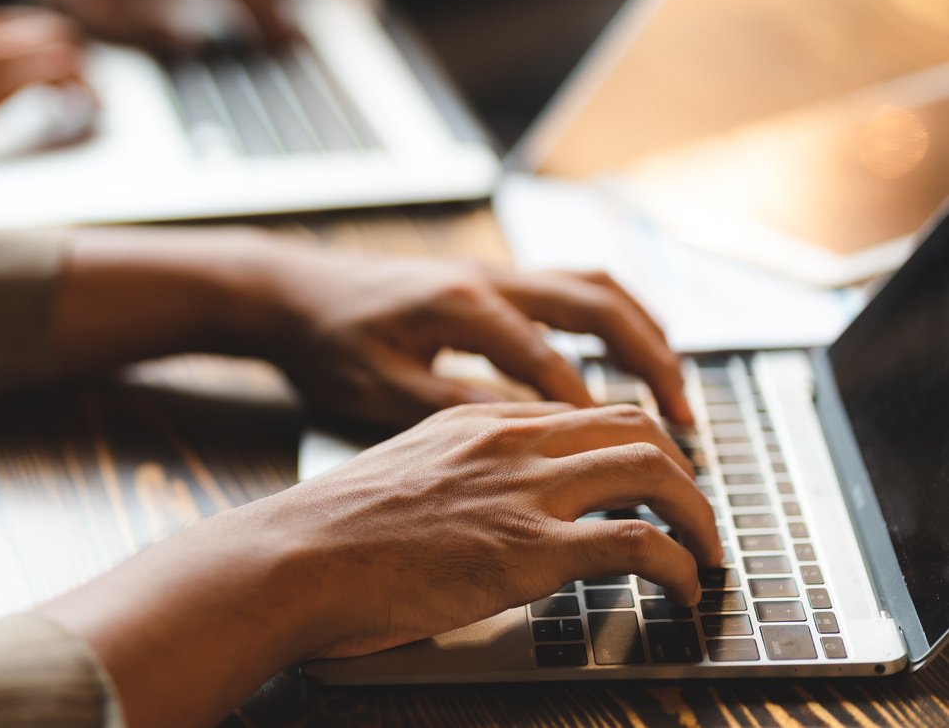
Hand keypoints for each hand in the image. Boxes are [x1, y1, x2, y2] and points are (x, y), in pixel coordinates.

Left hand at [261, 249, 692, 427]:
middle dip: (651, 361)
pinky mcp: (490, 280)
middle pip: (597, 306)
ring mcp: (492, 273)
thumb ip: (449, 408)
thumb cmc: (325, 343)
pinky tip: (623, 360)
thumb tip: (528, 436)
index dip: (595, 418)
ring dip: (643, 333)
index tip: (632, 468)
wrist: (290, 292)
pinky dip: (613, 320)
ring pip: (594, 287)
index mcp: (460, 307)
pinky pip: (572, 288)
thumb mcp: (376, 388)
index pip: (550, 362)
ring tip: (675, 390)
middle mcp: (488, 279)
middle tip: (687, 422)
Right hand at [280, 401, 719, 657]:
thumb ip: (454, 473)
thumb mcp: (402, 474)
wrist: (297, 555)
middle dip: (681, 469)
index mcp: (479, 421)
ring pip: (655, 469)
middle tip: (694, 512)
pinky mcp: (532, 547)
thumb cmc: (332, 530)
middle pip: (635, 426)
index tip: (649, 478)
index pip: (583, 413)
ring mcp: (525, 489)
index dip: (632, 444)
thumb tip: (481, 506)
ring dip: (698, 513)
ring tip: (706, 551)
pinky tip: (683, 589)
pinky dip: (680, 565)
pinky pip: (639, 543)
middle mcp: (512, 440)